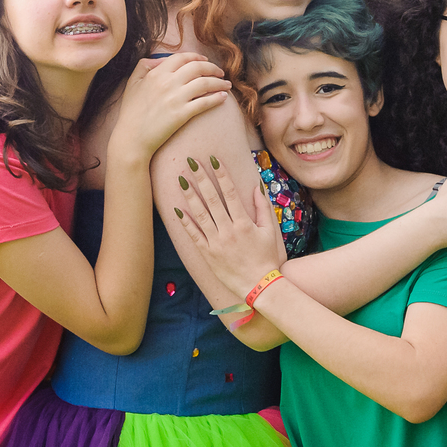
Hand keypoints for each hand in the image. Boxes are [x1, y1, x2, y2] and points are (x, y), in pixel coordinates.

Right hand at [113, 53, 231, 158]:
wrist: (132, 138)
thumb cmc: (131, 112)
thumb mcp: (132, 83)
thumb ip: (144, 66)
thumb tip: (161, 59)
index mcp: (156, 73)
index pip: (182, 57)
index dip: (197, 57)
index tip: (205, 60)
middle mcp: (167, 83)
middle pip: (197, 68)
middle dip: (212, 68)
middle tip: (220, 73)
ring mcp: (176, 98)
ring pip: (205, 84)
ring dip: (219, 83)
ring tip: (227, 85)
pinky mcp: (182, 114)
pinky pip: (205, 102)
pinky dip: (216, 98)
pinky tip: (223, 98)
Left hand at [174, 156, 285, 297]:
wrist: (258, 286)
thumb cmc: (266, 258)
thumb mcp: (269, 231)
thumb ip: (262, 207)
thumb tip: (256, 185)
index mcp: (244, 223)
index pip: (230, 193)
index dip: (221, 175)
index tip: (213, 160)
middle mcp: (228, 231)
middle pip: (211, 199)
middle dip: (201, 179)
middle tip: (190, 162)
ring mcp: (216, 243)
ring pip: (200, 215)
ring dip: (189, 196)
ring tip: (181, 180)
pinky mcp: (207, 254)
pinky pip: (194, 236)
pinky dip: (185, 223)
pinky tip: (177, 209)